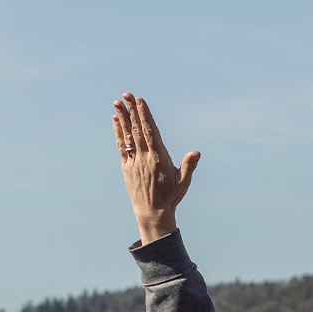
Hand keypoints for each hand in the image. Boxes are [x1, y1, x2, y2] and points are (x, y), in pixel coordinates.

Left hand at [113, 92, 199, 244]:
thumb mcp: (183, 183)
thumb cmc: (171, 197)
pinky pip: (121, 146)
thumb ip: (189, 166)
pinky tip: (116, 120)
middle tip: (126, 95)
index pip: (150, 132)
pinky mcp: (127, 167)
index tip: (139, 101)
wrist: (152, 214)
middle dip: (132, 111)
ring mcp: (134, 162)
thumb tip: (196, 153)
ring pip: (128, 136)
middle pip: (137, 130)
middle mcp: (144, 158)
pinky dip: (118, 132)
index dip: (144, 115)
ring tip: (118, 102)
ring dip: (122, 118)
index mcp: (159, 159)